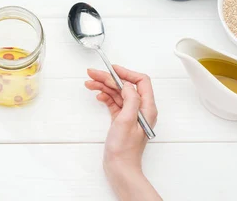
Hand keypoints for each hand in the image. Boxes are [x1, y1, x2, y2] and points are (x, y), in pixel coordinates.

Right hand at [85, 65, 160, 200]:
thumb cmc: (125, 149)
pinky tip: (97, 95)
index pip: (140, 81)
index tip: (112, 69)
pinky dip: (105, 96)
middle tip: (93, 73)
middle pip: (125, 86)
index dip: (126, 73)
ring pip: (117, 93)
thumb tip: (127, 84)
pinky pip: (113, 102)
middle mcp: (140, 109)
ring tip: (89, 82)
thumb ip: (130, 99)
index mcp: (147, 108)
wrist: (120, 167)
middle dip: (109, 78)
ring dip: (104, 86)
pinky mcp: (121, 119)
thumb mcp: (127, 120)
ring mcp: (130, 114)